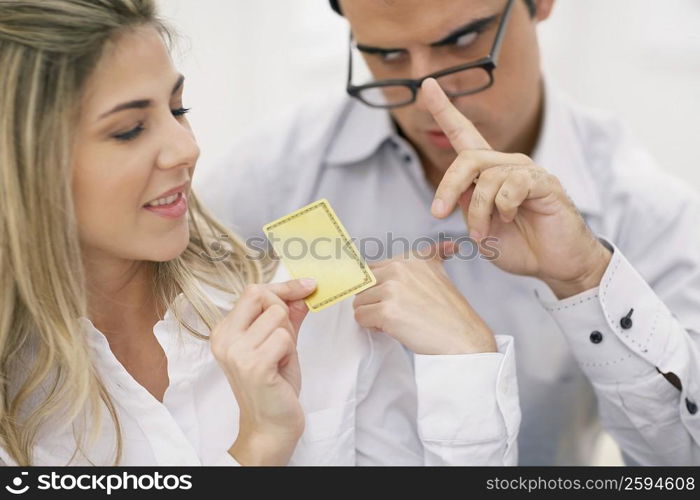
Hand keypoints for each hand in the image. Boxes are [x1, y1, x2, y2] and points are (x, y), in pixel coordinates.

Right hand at [210, 278, 315, 464]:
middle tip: (284, 342)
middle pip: (262, 295)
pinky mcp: (253, 366)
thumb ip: (288, 316)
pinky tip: (281, 369)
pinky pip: (284, 337)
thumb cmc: (274, 386)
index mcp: (225, 331)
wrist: (271, 426)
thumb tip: (303, 289)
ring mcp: (236, 352)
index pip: (253, 291)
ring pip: (278, 316)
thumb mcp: (280, 343)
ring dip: (288, 336)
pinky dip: (290, 351)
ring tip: (280, 358)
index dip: (283, 287)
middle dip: (284, 313)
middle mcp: (225, 338)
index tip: (307, 286)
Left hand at [353, 243, 496, 354]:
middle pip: (363, 285)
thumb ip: (434, 256)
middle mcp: (399, 268)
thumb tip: (450, 245)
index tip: (391, 298)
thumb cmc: (450, 313)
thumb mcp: (441, 274)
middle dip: (374, 300)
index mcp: (410, 258)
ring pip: (359, 301)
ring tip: (396, 321)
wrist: (462, 338)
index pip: (373, 268)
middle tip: (396, 312)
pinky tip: (392, 328)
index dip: (379, 287)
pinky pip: (360, 317)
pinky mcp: (386, 311)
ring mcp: (392, 289)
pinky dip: (372, 326)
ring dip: (372, 314)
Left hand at [422, 78, 610, 298]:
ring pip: (488, 178)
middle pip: (468, 158)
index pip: (463, 135)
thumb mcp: (480, 227)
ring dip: (477, 211)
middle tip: (437, 214)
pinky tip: (510, 218)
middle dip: (448, 186)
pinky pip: (512, 185)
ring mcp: (527, 172)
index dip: (445, 110)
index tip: (428, 85)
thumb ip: (466, 206)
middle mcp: (506, 165)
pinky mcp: (544, 183)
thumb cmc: (519, 246)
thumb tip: (457, 191)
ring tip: (483, 232)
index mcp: (488, 173)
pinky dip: (503, 207)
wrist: (553, 264)